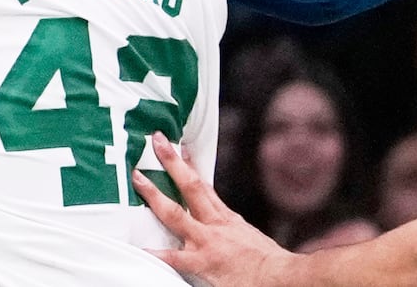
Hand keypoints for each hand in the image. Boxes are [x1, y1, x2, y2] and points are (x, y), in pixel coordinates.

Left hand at [137, 138, 289, 286]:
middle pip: (190, 187)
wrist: (278, 274)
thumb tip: (226, 230)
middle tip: (156, 143)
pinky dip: (156, 253)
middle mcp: (215, 224)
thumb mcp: (248, 237)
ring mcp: (206, 241)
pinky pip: (174, 257)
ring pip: (176, 213)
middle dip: (172, 163)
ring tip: (139, 180)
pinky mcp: (203, 261)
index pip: (205, 186)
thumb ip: (231, 230)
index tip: (181, 149)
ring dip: (155, 195)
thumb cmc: (267, 261)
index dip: (191, 167)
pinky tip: (140, 247)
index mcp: (226, 218)